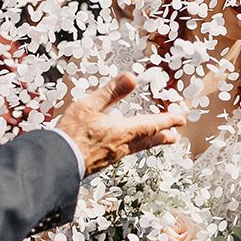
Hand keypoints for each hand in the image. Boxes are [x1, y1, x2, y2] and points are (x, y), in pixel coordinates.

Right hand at [55, 72, 183, 175]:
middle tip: (175, 135)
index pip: (152, 124)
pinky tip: (127, 147)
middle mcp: (122, 145)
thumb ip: (111, 92)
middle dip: (163, 135)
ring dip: (151, 142)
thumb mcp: (90, 106)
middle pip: (149, 139)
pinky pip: (125, 153)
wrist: (58, 161)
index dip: (168, 119)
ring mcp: (113, 156)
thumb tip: (132, 78)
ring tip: (158, 140)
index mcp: (123, 131)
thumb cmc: (72, 134)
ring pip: (138, 147)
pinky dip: (134, 147)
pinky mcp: (103, 162)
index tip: (181, 117)